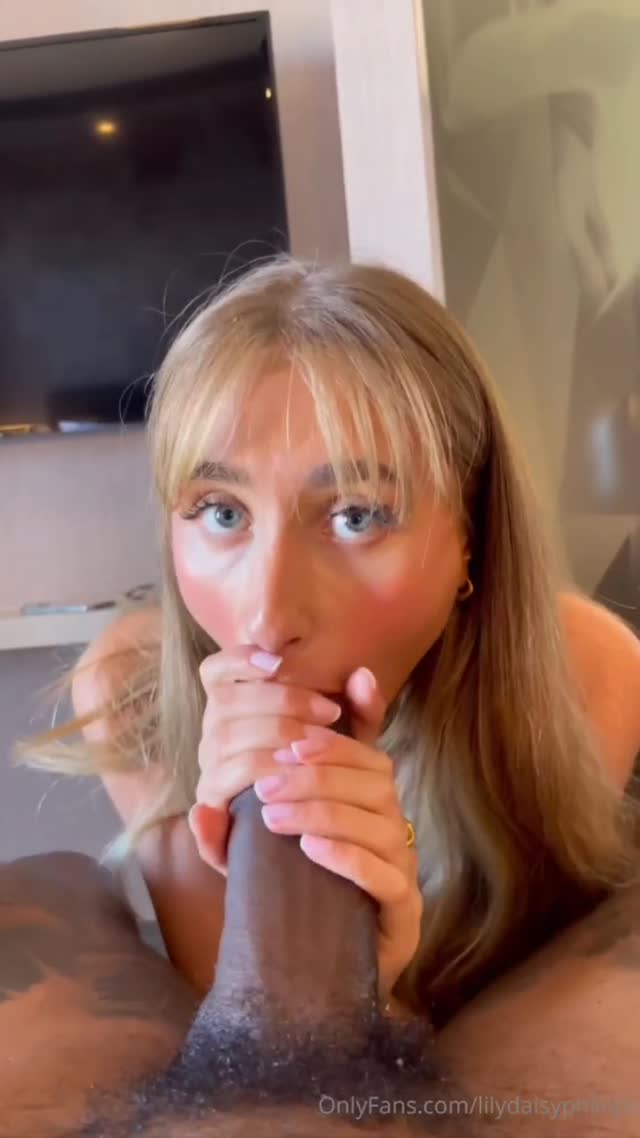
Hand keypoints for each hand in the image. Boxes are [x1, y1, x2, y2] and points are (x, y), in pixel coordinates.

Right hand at [188, 645, 348, 874]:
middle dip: (280, 701)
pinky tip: (260, 791)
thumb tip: (363, 676)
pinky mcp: (212, 809)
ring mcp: (210, 769)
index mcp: (237, 707)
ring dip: (269, 738)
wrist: (316, 835)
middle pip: (227, 702)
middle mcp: (216, 734)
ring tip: (312, 749)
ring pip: (226, 741)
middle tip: (329, 713)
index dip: (239, 660)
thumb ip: (361, 707)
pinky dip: (239, 781)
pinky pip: (211, 795)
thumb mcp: (350, 739)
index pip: (216, 672)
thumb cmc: (329, 772)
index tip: (279, 662)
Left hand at [256, 666, 421, 1001]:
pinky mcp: (405, 913)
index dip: (338, 736)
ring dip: (326, 811)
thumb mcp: (261, 857)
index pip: (368, 750)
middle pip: (374, 780)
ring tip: (275, 817)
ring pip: (380, 822)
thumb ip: (235, 832)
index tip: (296, 738)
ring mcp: (404, 868)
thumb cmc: (297, 899)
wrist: (321, 977)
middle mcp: (393, 825)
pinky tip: (312, 850)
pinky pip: (388, 877)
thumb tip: (201, 809)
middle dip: (317, 774)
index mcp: (367, 799)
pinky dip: (350, 858)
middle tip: (266, 784)